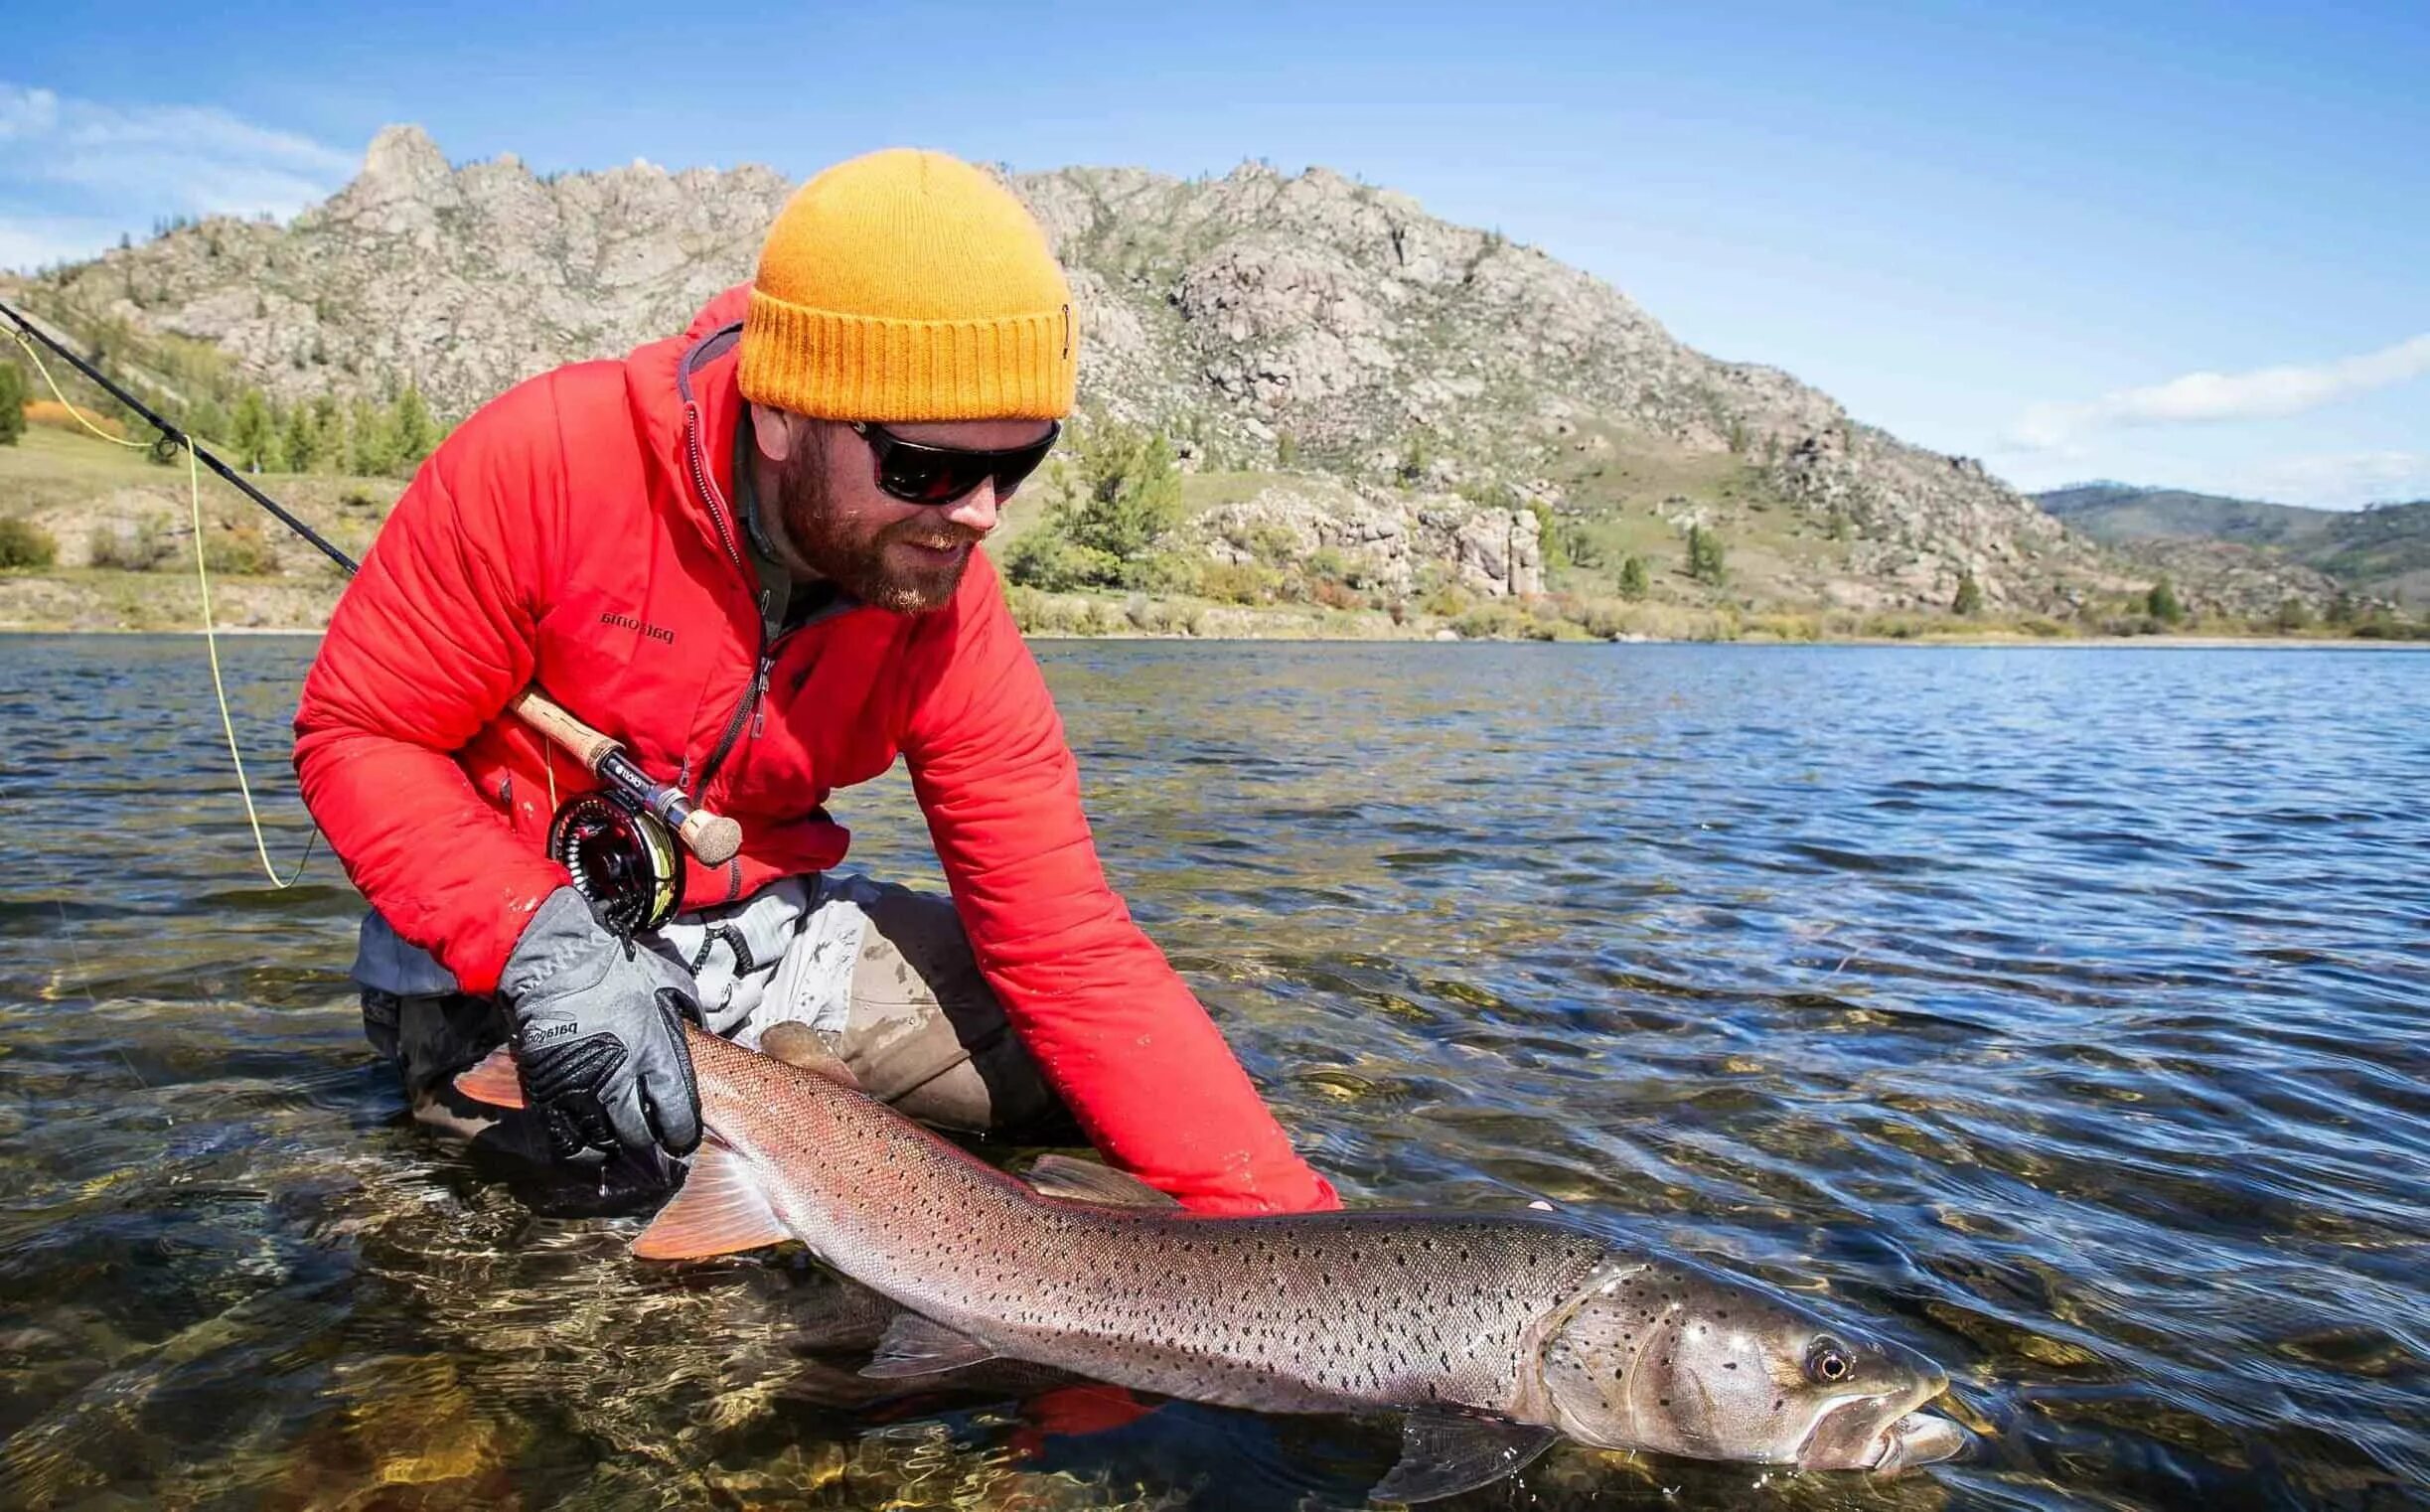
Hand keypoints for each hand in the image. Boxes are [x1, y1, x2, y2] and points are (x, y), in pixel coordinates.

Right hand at [499, 886, 703, 1161]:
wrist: (556, 956)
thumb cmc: (617, 967)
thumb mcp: (671, 986)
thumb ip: (688, 1020)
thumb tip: (702, 1039)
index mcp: (656, 1053)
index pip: (677, 1117)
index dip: (682, 1136)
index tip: (682, 1140)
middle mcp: (619, 1077)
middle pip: (640, 1138)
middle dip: (652, 1153)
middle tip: (657, 1155)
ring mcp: (580, 1087)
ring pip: (604, 1143)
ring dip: (618, 1153)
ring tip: (627, 1155)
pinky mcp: (547, 1091)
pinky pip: (566, 1142)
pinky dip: (582, 1156)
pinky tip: (593, 1155)